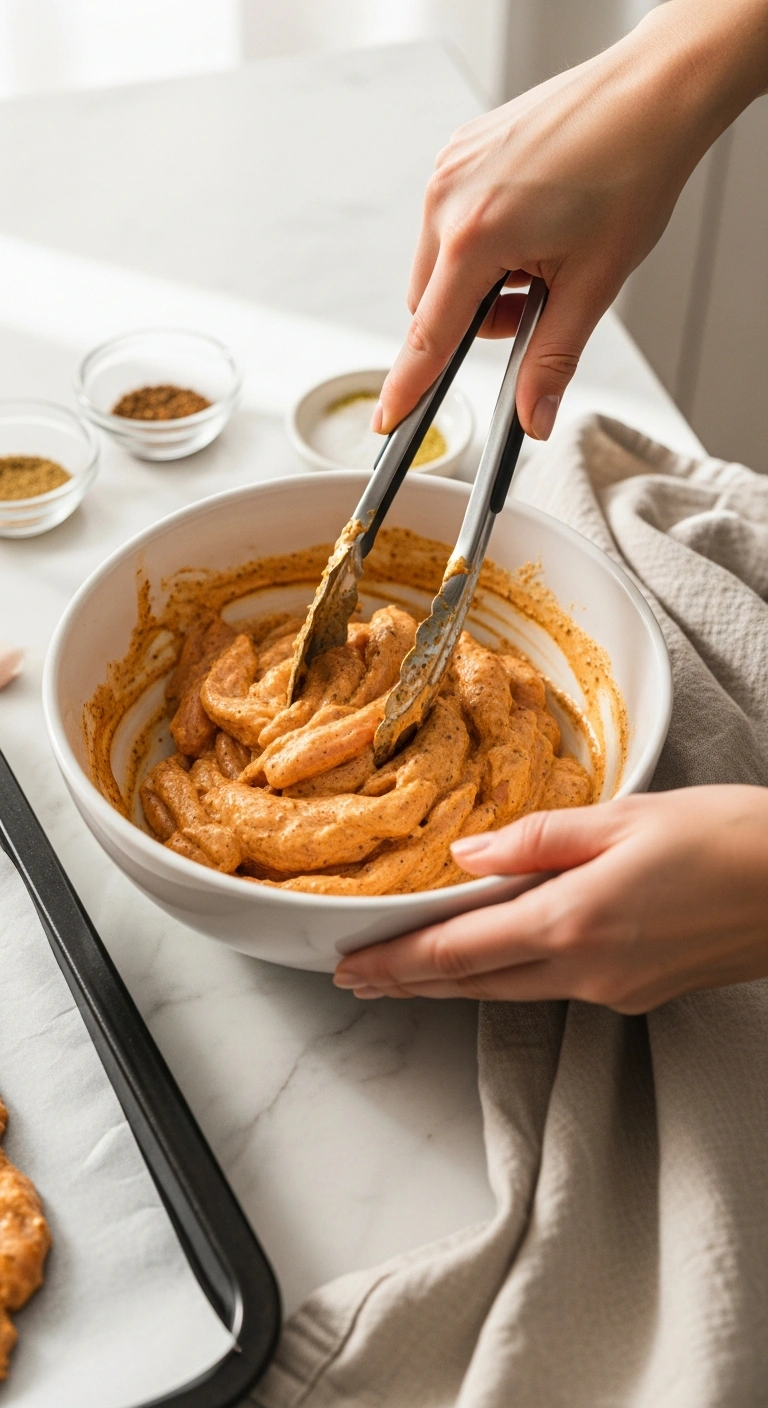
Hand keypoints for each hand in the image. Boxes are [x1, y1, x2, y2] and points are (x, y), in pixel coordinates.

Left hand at [333, 787, 767, 1012]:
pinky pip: (553, 986)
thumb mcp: (625, 817)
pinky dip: (508, 975)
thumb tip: (467, 856)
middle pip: (474, 984)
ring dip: (454, 984)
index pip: (457, 951)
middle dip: (410, 983)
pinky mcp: (638, 993)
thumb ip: (536, 838)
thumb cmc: (725, 838)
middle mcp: (586, 970)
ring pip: (510, 991)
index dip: (396, 963)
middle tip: (357, 981)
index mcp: (572, 920)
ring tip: (406, 977)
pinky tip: (494, 958)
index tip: (350, 968)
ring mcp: (614, 990)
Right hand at [374, 0, 767, 441]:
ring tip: (544, 252)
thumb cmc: (631, 171)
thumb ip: (552, 361)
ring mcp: (450, 168)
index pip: (430, 336)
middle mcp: (447, 198)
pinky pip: (452, 220)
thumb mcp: (592, 284)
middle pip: (432, 303)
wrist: (653, 95)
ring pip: (443, 263)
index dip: (409, 386)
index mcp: (474, 236)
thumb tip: (534, 418)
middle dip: (477, 319)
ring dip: (483, 279)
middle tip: (537, 300)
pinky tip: (534, 219)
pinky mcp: (459, 151)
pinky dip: (485, 239)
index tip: (387, 422)